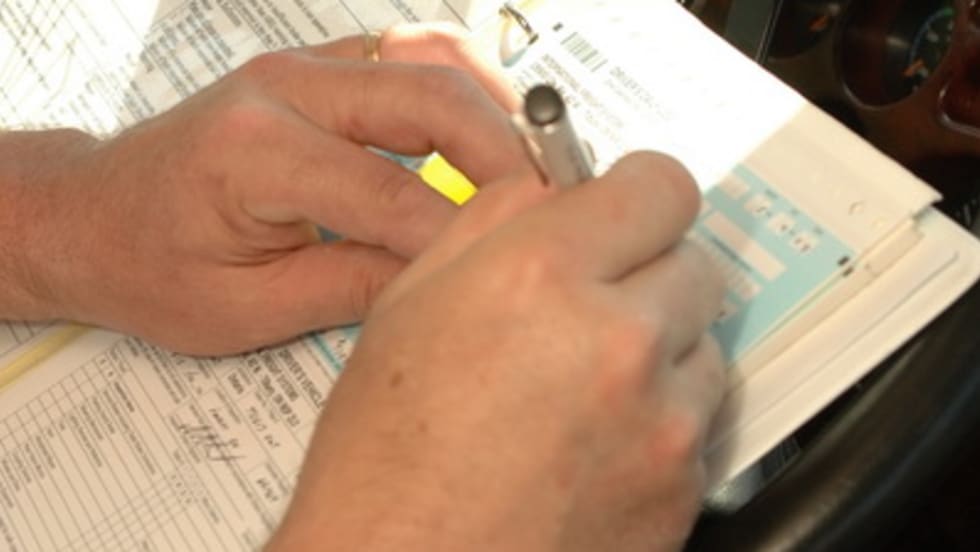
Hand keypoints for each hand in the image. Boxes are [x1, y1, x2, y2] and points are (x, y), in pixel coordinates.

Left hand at [8, 24, 528, 353]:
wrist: (96, 215)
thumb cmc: (150, 263)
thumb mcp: (248, 309)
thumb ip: (354, 287)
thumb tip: (444, 280)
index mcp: (255, 152)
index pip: (393, 194)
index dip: (461, 238)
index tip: (514, 271)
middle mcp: (282, 89)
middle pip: (430, 99)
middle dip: (506, 155)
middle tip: (555, 208)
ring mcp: (302, 67)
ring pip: (430, 60)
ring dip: (495, 108)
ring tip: (538, 167)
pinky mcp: (318, 69)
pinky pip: (411, 57)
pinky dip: (464, 87)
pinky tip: (493, 130)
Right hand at [268, 153, 725, 550]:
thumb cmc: (383, 461)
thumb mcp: (408, 308)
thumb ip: (493, 222)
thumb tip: (552, 185)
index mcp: (541, 277)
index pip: (660, 186)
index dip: (638, 193)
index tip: (625, 207)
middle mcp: (618, 341)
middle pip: (695, 263)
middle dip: (649, 272)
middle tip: (595, 303)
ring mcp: (662, 422)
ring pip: (702, 346)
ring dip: (659, 351)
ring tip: (583, 389)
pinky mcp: (685, 489)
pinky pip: (697, 423)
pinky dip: (659, 421)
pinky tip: (592, 445)